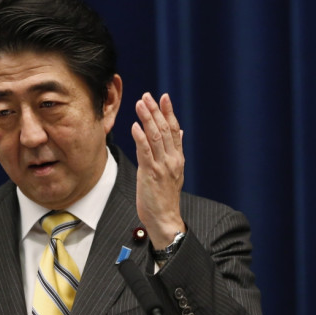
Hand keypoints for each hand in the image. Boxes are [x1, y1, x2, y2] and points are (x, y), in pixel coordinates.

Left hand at [131, 92, 185, 249]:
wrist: (165, 218)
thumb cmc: (165, 197)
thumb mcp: (174, 172)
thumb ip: (176, 151)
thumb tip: (180, 133)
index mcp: (178, 158)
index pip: (174, 130)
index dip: (169, 112)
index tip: (164, 97)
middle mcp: (172, 160)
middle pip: (164, 130)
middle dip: (155, 111)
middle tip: (147, 96)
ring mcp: (162, 166)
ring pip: (155, 137)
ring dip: (147, 119)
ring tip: (140, 104)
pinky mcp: (151, 174)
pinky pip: (146, 153)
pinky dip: (140, 138)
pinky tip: (135, 126)